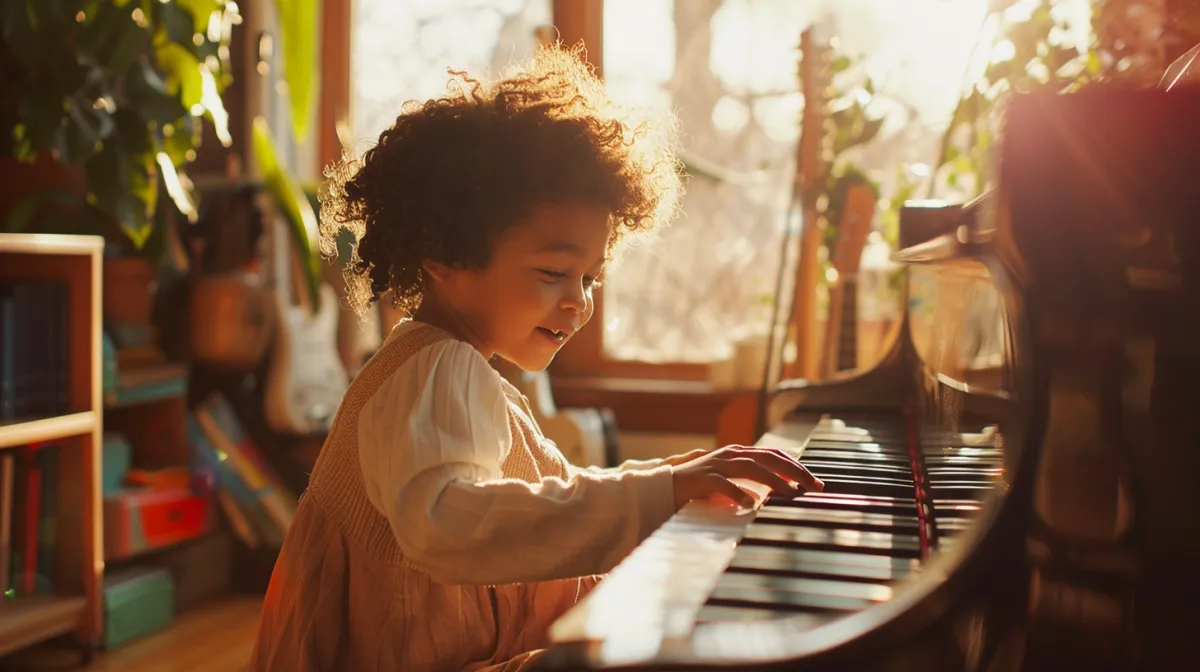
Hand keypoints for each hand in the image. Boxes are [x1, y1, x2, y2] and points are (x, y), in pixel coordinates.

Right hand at [671, 445, 823, 509]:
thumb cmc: (699, 488)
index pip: (774, 454)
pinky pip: (724, 484)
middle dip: (795, 471)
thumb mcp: (729, 480)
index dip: (796, 466)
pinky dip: (739, 492)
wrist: (664, 486)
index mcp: (738, 453)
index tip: (814, 482)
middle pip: (769, 458)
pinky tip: (751, 503)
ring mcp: (716, 465)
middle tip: (814, 486)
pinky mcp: (703, 479)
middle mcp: (730, 455)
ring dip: (774, 481)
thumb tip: (779, 491)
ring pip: (751, 468)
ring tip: (792, 494)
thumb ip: (749, 481)